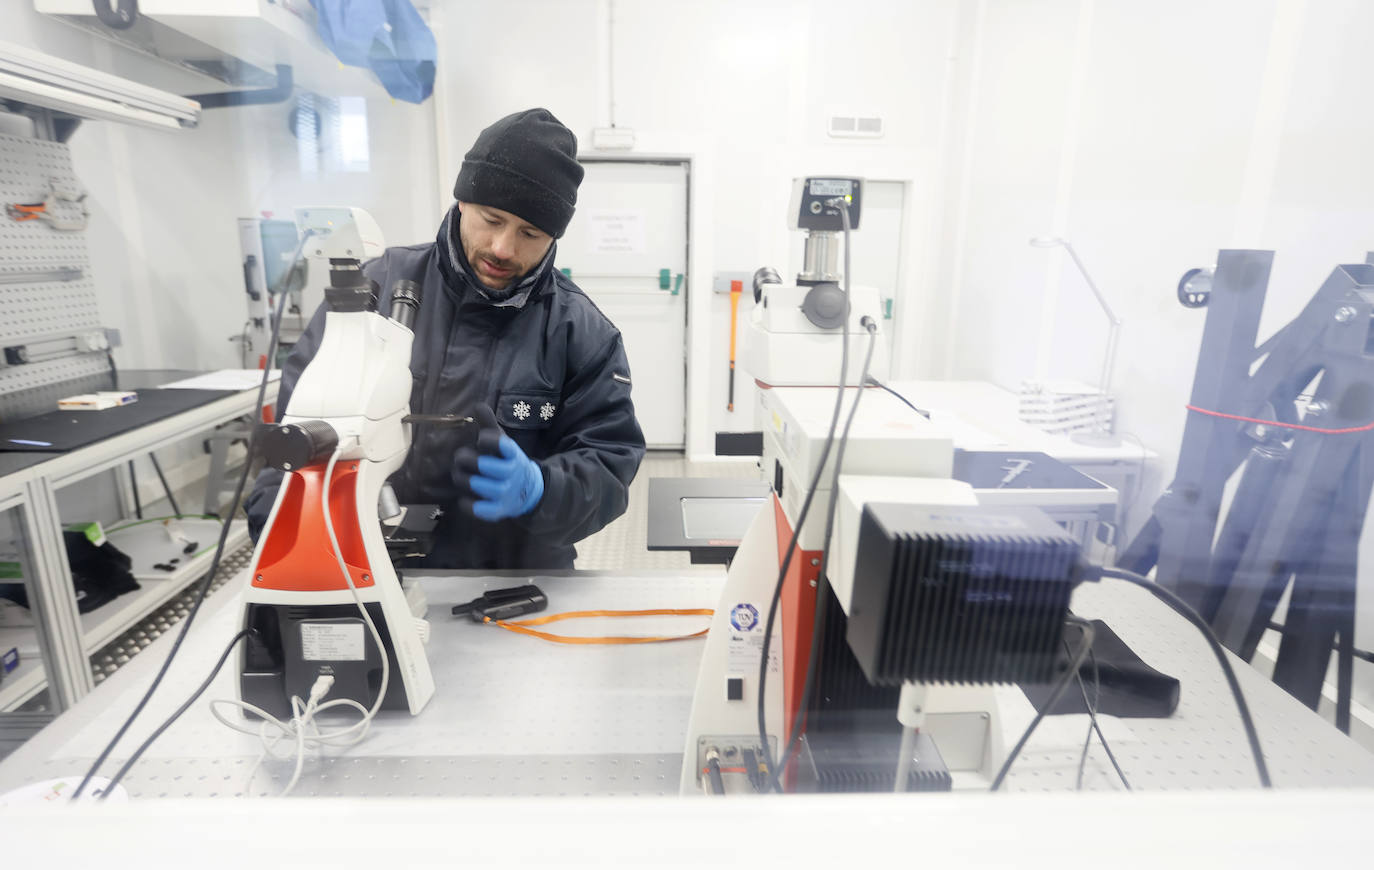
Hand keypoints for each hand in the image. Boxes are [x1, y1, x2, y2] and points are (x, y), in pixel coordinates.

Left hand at [452, 404, 543, 520]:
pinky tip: (464, 497)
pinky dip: (468, 504)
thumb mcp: (502, 443)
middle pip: (484, 466)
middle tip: (460, 457)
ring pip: (478, 486)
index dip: (488, 439)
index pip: (502, 445)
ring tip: (458, 474)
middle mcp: (511, 474)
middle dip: (466, 459)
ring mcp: (504, 493)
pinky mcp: (498, 510)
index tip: (480, 438)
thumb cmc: (507, 462)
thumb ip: (489, 425)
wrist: (527, 490)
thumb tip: (477, 405)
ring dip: (462, 478)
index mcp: (513, 454)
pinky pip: (479, 509)